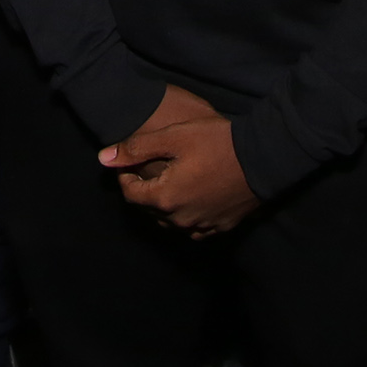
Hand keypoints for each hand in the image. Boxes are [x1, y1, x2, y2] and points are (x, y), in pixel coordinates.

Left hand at [100, 85, 259, 235]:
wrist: (263, 157)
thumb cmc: (216, 142)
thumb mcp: (173, 137)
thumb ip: (135, 148)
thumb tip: (102, 158)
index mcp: (165, 199)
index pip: (130, 195)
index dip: (125, 177)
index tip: (129, 163)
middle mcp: (180, 220)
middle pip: (150, 210)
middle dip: (144, 190)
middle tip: (148, 168)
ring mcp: (202, 227)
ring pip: (171, 222)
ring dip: (164, 205)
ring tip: (169, 181)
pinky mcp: (221, 227)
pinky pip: (194, 228)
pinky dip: (186, 216)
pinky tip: (191, 198)